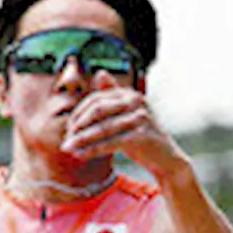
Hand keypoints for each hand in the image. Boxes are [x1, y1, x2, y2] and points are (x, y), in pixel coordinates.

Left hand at [61, 71, 186, 180]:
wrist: (166, 159)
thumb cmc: (141, 138)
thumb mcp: (127, 114)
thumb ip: (113, 97)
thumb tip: (100, 73)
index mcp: (129, 94)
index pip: (96, 99)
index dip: (79, 114)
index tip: (68, 129)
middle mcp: (136, 101)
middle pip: (97, 111)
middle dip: (78, 125)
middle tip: (66, 140)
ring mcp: (140, 117)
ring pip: (102, 128)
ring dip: (82, 140)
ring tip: (67, 149)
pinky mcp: (142, 136)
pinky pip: (111, 143)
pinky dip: (93, 150)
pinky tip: (81, 155)